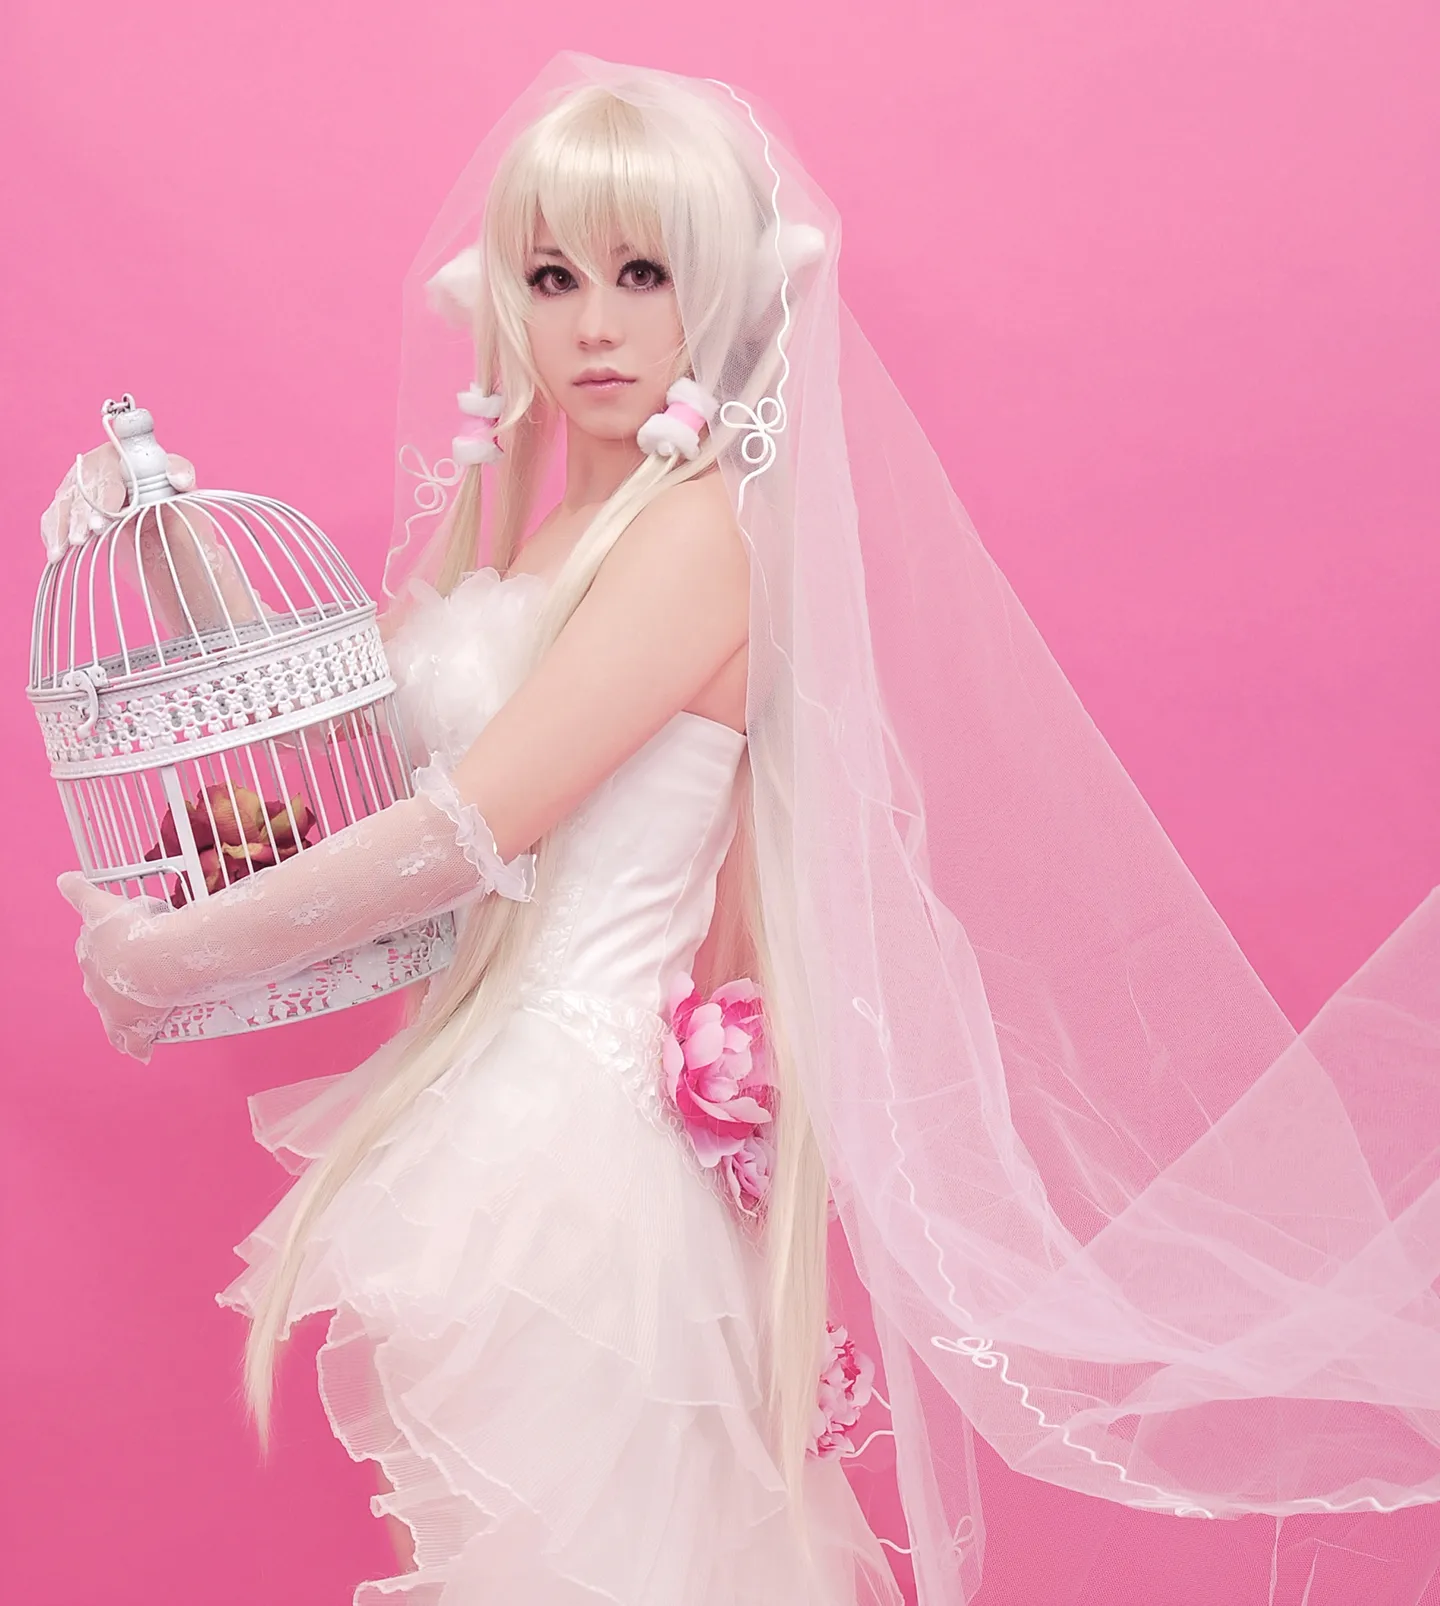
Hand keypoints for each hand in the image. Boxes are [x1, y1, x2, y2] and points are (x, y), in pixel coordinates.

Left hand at [58, 873, 173, 1061]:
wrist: (157, 961)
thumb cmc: (133, 932)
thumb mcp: (100, 904)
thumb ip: (79, 891)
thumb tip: (62, 879)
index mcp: (89, 957)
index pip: (90, 950)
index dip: (105, 944)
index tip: (121, 939)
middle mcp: (96, 986)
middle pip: (99, 982)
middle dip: (114, 977)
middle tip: (138, 968)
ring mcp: (114, 1008)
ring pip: (112, 1014)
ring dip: (125, 1010)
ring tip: (142, 1006)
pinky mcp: (134, 1027)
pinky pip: (132, 1043)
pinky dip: (137, 1047)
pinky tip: (142, 1051)